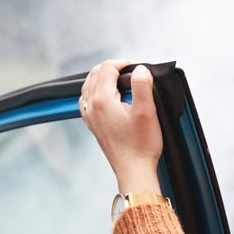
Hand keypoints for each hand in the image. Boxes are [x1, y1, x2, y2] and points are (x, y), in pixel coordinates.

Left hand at [79, 60, 162, 192]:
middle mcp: (91, 106)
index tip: (137, 67)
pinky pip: (87, 100)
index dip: (123, 63)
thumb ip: (142, 85)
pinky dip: (95, 91)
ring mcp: (90, 116)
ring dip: (102, 78)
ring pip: (88, 86)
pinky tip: (105, 96)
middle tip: (130, 70)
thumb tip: (140, 69)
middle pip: (95, 74)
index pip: (107, 68)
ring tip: (119, 79)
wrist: (134, 170)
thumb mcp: (147, 111)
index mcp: (102, 99)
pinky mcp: (93, 125)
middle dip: (111, 68)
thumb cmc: (142, 144)